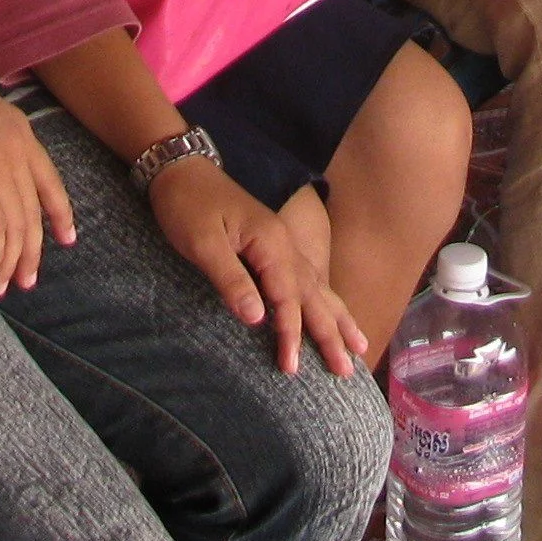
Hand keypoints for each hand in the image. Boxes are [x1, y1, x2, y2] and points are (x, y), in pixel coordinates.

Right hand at [0, 48, 74, 296]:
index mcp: (21, 133)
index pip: (51, 181)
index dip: (61, 213)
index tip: (67, 237)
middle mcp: (19, 154)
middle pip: (34, 213)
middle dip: (33, 252)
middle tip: (27, 280)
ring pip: (16, 229)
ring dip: (11, 264)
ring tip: (2, 289)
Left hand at [147, 153, 366, 375]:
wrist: (181, 170)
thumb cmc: (188, 206)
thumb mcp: (202, 243)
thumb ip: (230, 279)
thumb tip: (257, 318)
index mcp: (270, 243)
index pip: (287, 297)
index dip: (291, 334)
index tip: (292, 367)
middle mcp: (284, 245)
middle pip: (313, 295)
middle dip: (331, 334)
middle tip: (347, 370)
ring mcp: (281, 245)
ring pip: (317, 287)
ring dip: (338, 318)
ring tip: (360, 345)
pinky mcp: (273, 247)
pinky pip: (307, 279)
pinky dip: (323, 301)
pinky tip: (332, 312)